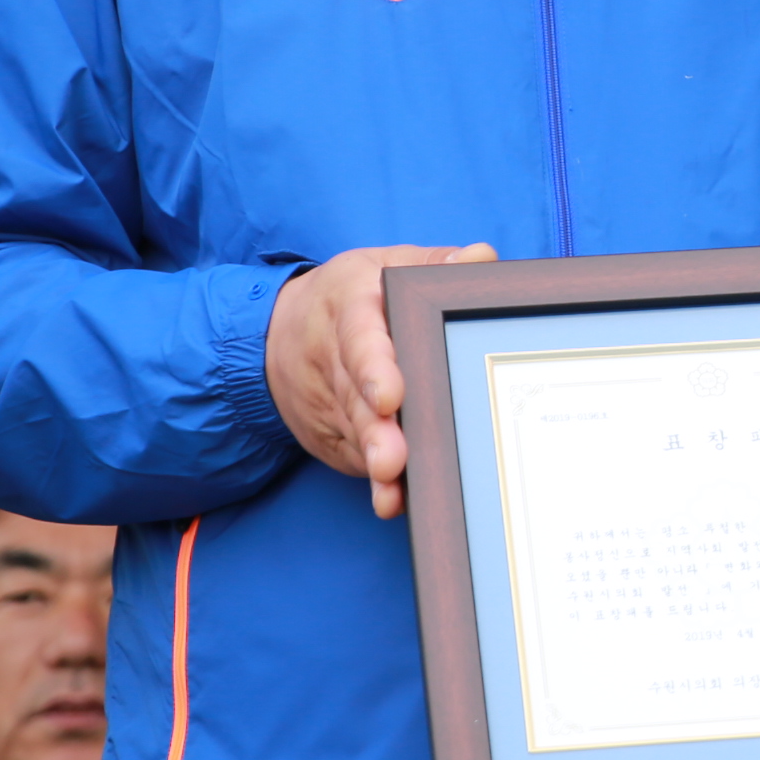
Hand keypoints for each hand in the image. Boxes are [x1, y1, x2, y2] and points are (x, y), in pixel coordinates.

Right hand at [264, 243, 496, 515]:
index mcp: (349, 305)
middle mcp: (334, 356)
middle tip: (393, 459)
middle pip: (356, 397)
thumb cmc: (355, 297)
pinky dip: (373, 480)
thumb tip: (482, 258)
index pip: (360, 337)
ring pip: (354, 433)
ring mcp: (330, 400)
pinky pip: (352, 456)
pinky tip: (393, 500)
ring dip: (374, 463)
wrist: (277, 333)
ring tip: (392, 488)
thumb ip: (434, 264)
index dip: (374, 368)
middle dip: (376, 431)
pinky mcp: (331, 433)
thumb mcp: (386, 266)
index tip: (391, 397)